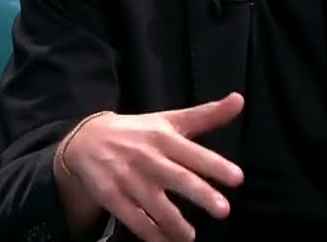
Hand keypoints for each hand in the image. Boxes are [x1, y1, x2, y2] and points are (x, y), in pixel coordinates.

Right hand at [59, 92, 245, 241]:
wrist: (87, 140)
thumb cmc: (139, 132)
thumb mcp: (170, 120)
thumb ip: (206, 115)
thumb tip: (240, 99)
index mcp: (164, 137)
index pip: (194, 152)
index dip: (216, 165)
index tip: (238, 178)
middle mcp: (148, 158)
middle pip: (178, 178)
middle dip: (201, 194)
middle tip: (224, 210)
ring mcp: (129, 179)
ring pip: (156, 206)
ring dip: (175, 224)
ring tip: (190, 237)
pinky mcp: (112, 197)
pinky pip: (134, 220)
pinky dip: (151, 234)